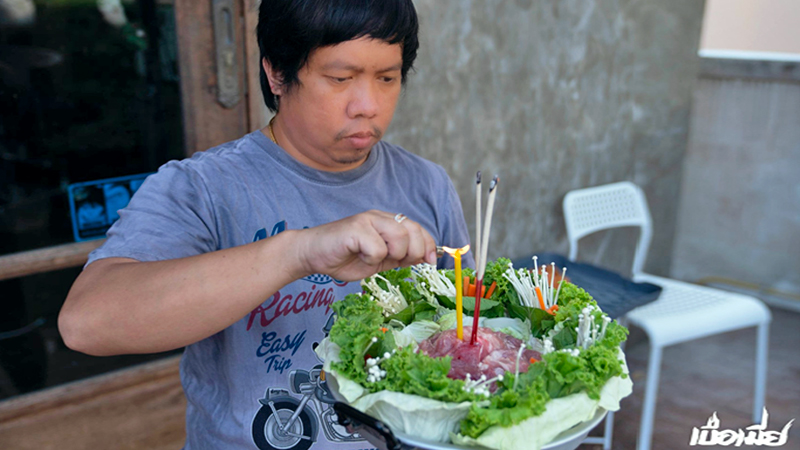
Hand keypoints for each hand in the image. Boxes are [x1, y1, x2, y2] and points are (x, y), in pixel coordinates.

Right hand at [294, 210, 436, 281]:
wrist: (312, 254)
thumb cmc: (344, 257)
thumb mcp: (379, 261)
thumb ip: (399, 257)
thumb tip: (425, 257)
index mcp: (387, 223)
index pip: (417, 228)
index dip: (429, 244)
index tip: (431, 262)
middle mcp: (379, 217)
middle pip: (412, 230)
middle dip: (413, 252)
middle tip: (397, 262)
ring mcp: (367, 220)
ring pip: (399, 237)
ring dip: (392, 255)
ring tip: (374, 259)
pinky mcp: (355, 228)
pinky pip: (377, 247)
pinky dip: (372, 258)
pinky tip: (360, 256)